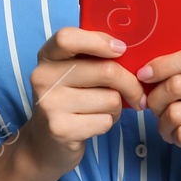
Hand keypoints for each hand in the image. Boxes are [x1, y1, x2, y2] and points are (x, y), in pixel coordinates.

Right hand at [22, 27, 147, 176]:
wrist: (45, 142)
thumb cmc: (69, 100)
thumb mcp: (72, 72)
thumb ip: (92, 57)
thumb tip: (129, 50)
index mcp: (47, 57)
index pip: (67, 37)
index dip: (98, 41)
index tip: (120, 50)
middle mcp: (43, 77)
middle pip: (106, 71)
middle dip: (130, 84)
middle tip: (137, 93)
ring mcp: (50, 104)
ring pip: (111, 99)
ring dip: (117, 107)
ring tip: (104, 109)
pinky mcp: (61, 129)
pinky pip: (105, 120)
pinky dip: (108, 123)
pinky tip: (95, 123)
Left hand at [139, 45, 180, 180]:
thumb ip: (174, 68)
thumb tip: (145, 72)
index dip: (163, 65)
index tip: (144, 75)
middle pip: (179, 84)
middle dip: (156, 97)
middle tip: (155, 106)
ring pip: (176, 112)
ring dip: (163, 120)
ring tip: (169, 123)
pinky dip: (172, 136)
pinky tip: (179, 137)